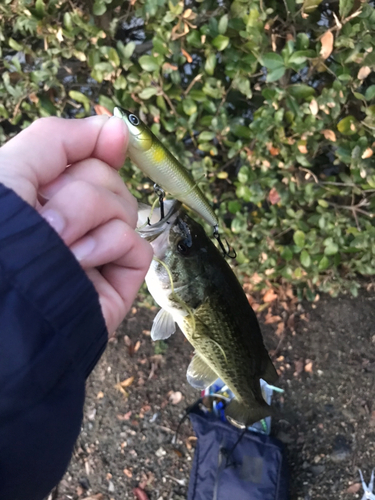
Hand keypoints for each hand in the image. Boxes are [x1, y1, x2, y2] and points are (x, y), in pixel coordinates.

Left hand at [0, 115, 152, 334]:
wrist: (3, 296)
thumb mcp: (15, 168)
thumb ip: (62, 138)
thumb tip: (117, 126)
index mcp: (50, 197)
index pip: (92, 163)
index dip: (104, 147)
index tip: (113, 138)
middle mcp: (76, 223)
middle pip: (110, 182)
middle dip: (80, 191)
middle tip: (48, 218)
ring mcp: (99, 252)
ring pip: (125, 209)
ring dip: (88, 218)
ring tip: (57, 244)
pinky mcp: (118, 280)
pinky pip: (137, 245)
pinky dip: (108, 246)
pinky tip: (79, 262)